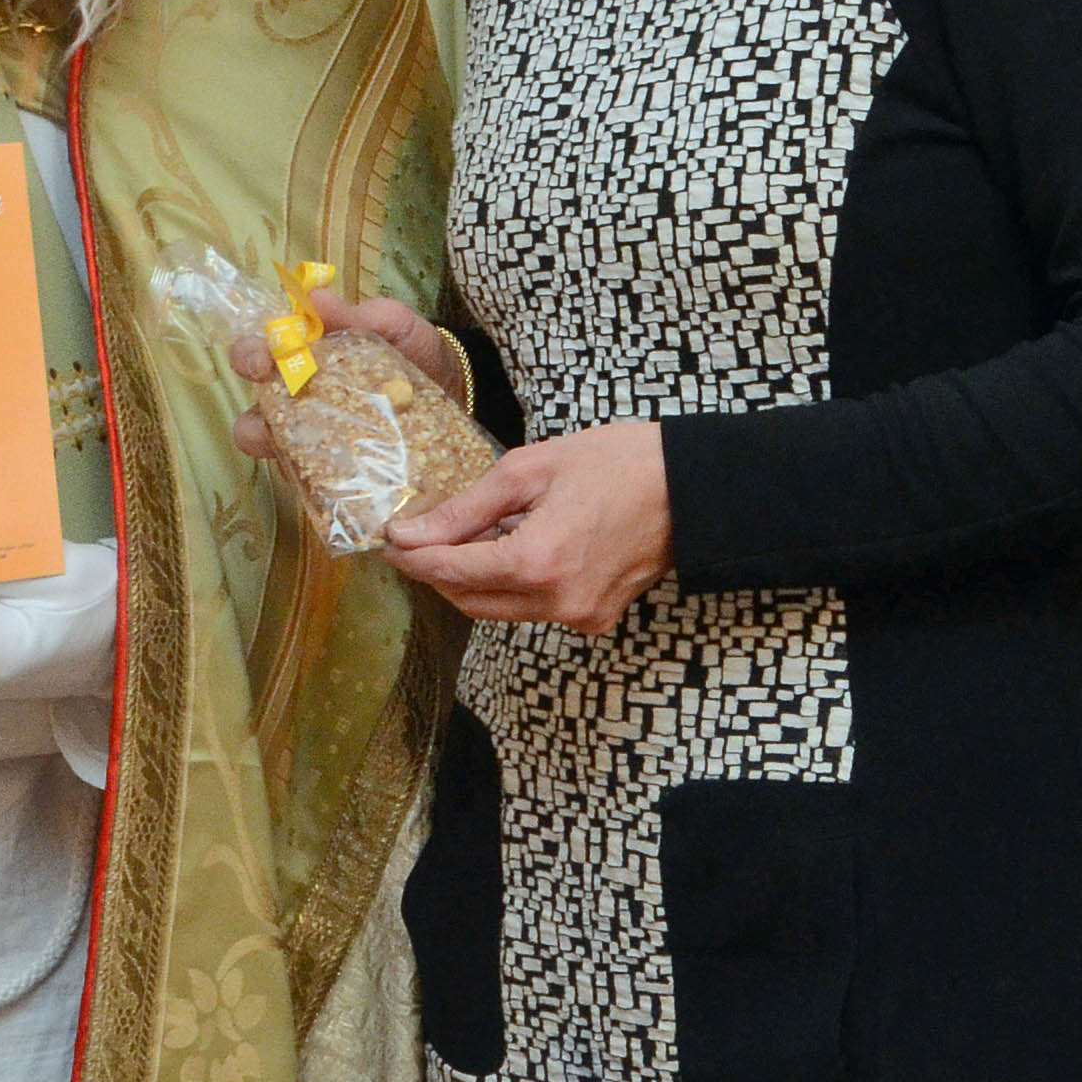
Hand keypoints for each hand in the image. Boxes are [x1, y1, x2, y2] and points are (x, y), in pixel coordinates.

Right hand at [225, 283, 471, 463]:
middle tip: (276, 412)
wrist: (456, 393)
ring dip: (278, 449)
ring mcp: (313, 444)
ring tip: (301, 443)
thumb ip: (358, 314)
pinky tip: (338, 470)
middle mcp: (298, 404)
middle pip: (252, 414)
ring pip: (276, 455)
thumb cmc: (414, 352)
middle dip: (251, 411)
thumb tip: (316, 298)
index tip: (265, 358)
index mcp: (303, 361)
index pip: (257, 356)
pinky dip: (317, 477)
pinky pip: (313, 483)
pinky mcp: (335, 475)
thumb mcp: (393, 325)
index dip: (250, 356)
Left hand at [379, 420, 666, 637]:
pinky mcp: (595, 619)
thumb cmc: (617, 463)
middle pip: (468, 600)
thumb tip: (412, 533)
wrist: (691, 487)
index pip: (449, 571)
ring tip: (473, 534)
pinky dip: (513, 584)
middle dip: (438, 571)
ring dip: (475, 578)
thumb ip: (466, 508)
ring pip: (499, 610)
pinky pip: (534, 609)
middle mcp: (554, 602)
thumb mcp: (531, 468)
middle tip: (420, 537)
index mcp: (535, 562)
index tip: (389, 539)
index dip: (411, 556)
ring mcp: (578, 617)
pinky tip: (518, 546)